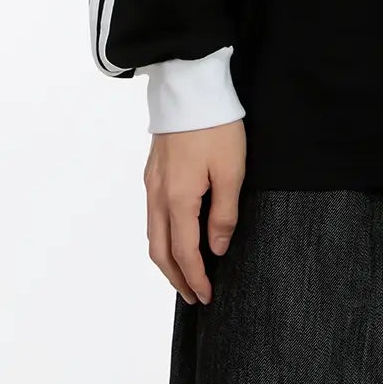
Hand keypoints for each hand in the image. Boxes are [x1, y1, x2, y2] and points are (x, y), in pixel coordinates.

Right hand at [143, 120, 246, 303]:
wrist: (189, 87)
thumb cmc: (215, 126)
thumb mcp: (231, 171)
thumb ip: (224, 214)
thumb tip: (216, 248)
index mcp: (178, 199)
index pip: (184, 252)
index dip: (195, 278)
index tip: (207, 296)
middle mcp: (157, 196)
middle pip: (160, 251)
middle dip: (176, 278)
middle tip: (194, 296)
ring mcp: (151, 184)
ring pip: (153, 235)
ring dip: (168, 260)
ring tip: (186, 274)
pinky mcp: (152, 173)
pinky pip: (153, 217)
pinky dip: (163, 238)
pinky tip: (178, 239)